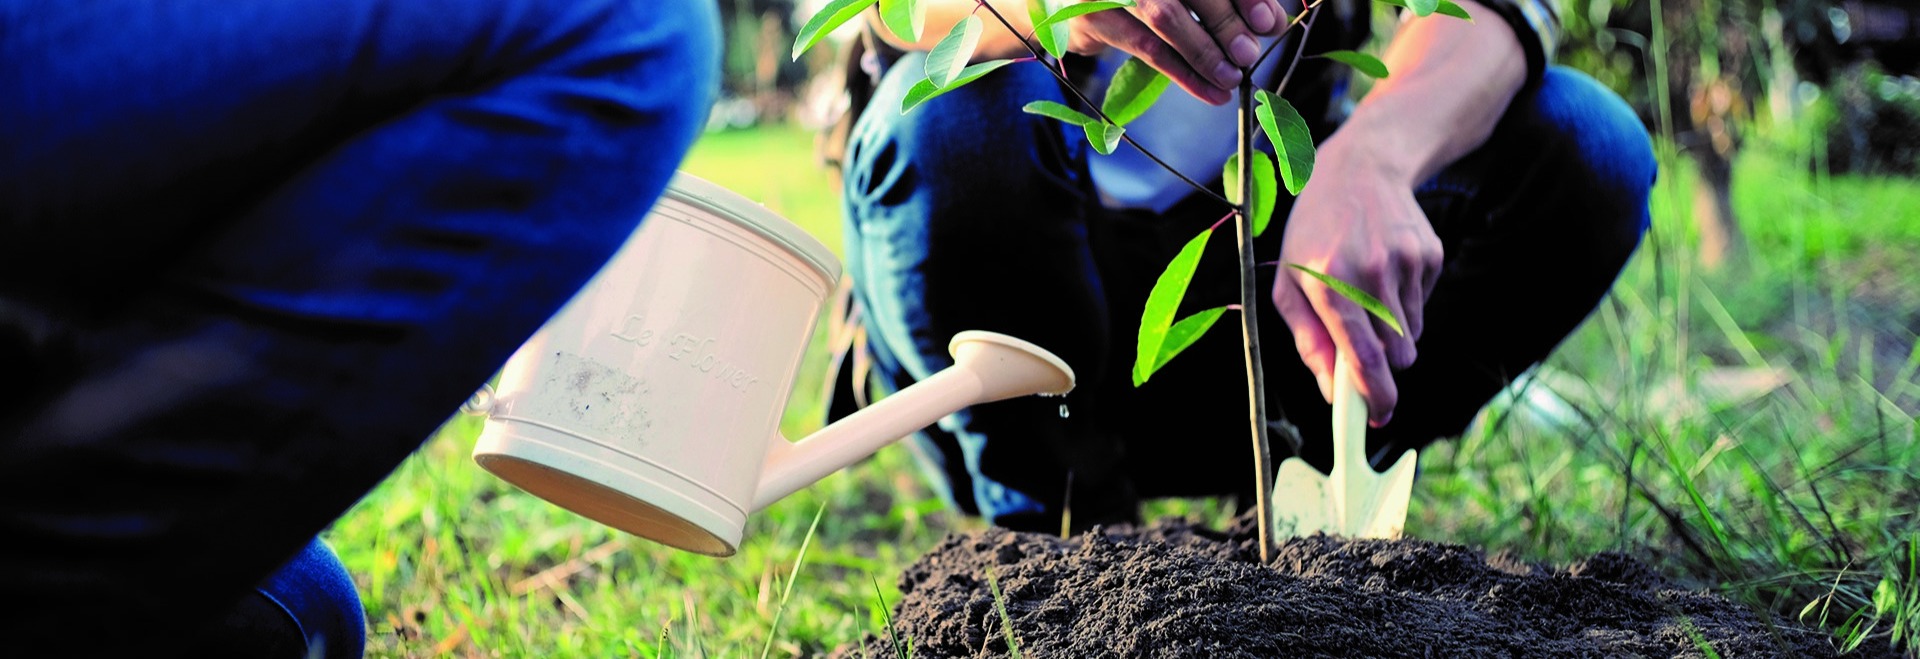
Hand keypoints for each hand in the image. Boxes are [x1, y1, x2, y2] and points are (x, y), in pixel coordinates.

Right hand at [1060, 0, 1285, 104]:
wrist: (1068, 3)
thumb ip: (1227, 2)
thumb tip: (1271, 22)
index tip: (1268, 22)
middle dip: (1226, 24)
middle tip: (1249, 54)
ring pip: (1166, 19)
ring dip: (1205, 53)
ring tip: (1231, 79)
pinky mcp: (1094, 17)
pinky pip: (1147, 50)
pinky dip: (1183, 74)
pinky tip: (1210, 92)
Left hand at [1270, 138, 1441, 425]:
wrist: (1360, 168)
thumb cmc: (1313, 233)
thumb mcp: (1291, 283)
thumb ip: (1310, 341)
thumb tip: (1331, 392)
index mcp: (1330, 282)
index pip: (1363, 356)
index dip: (1374, 395)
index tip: (1377, 418)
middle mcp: (1371, 273)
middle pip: (1398, 357)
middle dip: (1384, 367)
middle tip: (1364, 351)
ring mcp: (1405, 262)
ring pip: (1412, 336)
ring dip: (1392, 333)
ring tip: (1367, 294)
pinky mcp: (1430, 255)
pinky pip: (1423, 307)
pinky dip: (1406, 304)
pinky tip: (1385, 271)